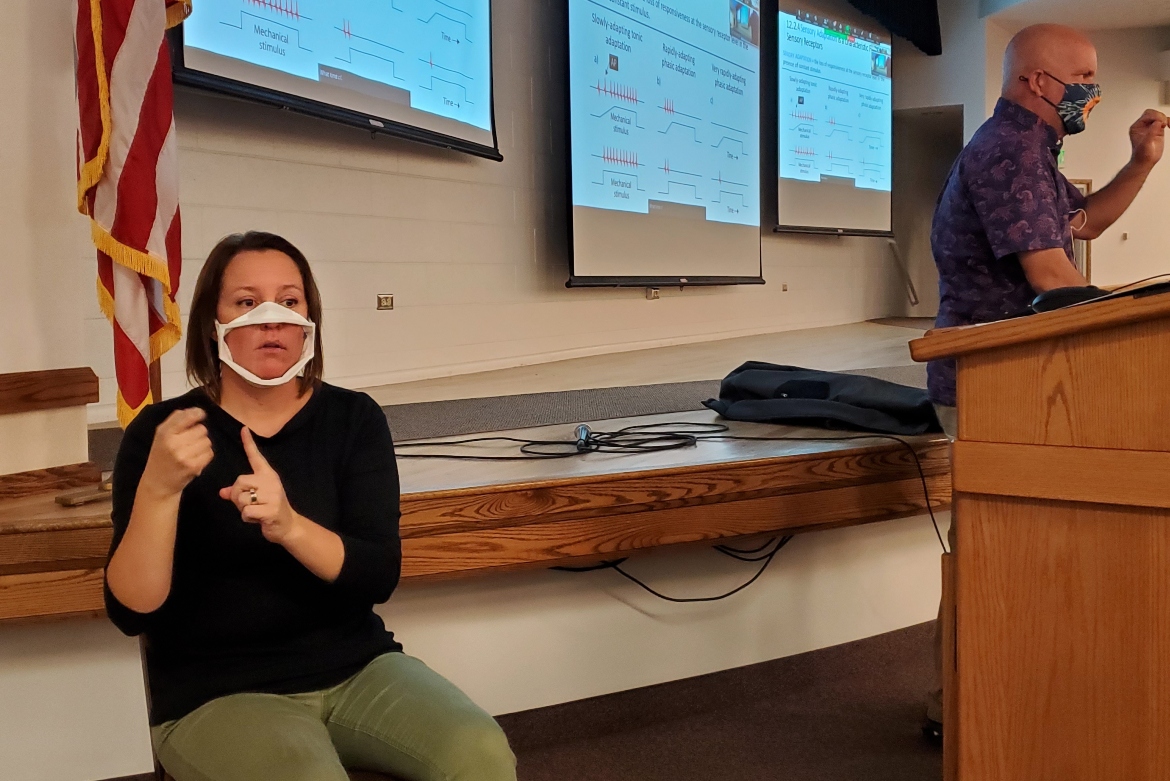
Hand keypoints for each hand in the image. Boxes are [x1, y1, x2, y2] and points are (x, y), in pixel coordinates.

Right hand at [141, 408, 213, 496]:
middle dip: (198, 434)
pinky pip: (210, 453)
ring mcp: (184, 455)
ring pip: (207, 441)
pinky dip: (205, 455)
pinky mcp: (193, 466)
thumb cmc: (161, 456)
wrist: (158, 484)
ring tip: (191, 451)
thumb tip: (196, 410)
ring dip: (203, 445)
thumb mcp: (161, 435)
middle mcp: (173, 443)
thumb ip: (176, 420)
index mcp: (164, 432)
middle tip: (189, 442)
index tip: (200, 414)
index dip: (197, 413)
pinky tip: (195, 459)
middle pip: (201, 429)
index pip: (187, 416)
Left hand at [219, 428, 300, 544]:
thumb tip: (222, 492)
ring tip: (255, 511)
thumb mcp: (255, 498)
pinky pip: (246, 511)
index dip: (249, 443)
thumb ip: (239, 493)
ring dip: (242, 509)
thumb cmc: (269, 509)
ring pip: (241, 498)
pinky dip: (247, 518)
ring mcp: (273, 495)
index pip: (256, 457)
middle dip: (237, 495)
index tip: (243, 428)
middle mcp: (271, 481)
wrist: (288, 525)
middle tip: (247, 504)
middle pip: (240, 481)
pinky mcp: (271, 509)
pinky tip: (257, 519)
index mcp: (268, 475)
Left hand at [1129, 109, 1166, 168]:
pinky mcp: (1158, 130)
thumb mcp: (1145, 144)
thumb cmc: (1142, 155)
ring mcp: (1151, 127)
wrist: (1146, 162)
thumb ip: (1151, 132)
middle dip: (1160, 116)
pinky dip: (1169, 121)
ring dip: (1165, 119)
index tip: (1161, 122)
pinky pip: (1165, 121)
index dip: (1155, 116)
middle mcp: (1143, 125)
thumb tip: (1157, 122)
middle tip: (1164, 123)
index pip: (1147, 115)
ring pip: (1159, 116)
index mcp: (1137, 127)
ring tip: (1168, 125)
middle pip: (1153, 113)